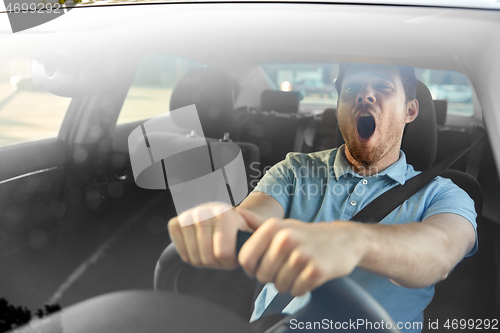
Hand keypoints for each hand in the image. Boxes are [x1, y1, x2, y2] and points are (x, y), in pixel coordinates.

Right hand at [168, 202, 254, 268]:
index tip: (235, 255)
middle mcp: (203, 213)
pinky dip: (192, 257)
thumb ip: (257, 233)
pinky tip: (201, 247)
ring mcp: (187, 217)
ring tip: (213, 251)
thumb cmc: (236, 227)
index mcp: (224, 214)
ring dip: (205, 262)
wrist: (217, 214)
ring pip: (194, 258)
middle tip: (223, 255)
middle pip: (207, 259)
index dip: (230, 262)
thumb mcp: (250, 230)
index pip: (222, 254)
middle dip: (218, 264)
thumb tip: (248, 220)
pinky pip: (182, 254)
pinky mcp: (174, 223)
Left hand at [236, 208, 368, 295]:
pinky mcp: (316, 271)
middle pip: (262, 275)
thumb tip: (238, 214)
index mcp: (273, 227)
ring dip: (287, 284)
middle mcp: (285, 239)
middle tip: (285, 268)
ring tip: (298, 271)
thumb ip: (258, 225)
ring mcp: (301, 255)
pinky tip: (308, 276)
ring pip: (279, 285)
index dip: (251, 268)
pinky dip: (301, 288)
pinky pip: (296, 291)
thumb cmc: (307, 235)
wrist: (343, 239)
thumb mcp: (282, 226)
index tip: (261, 267)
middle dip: (272, 278)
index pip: (246, 258)